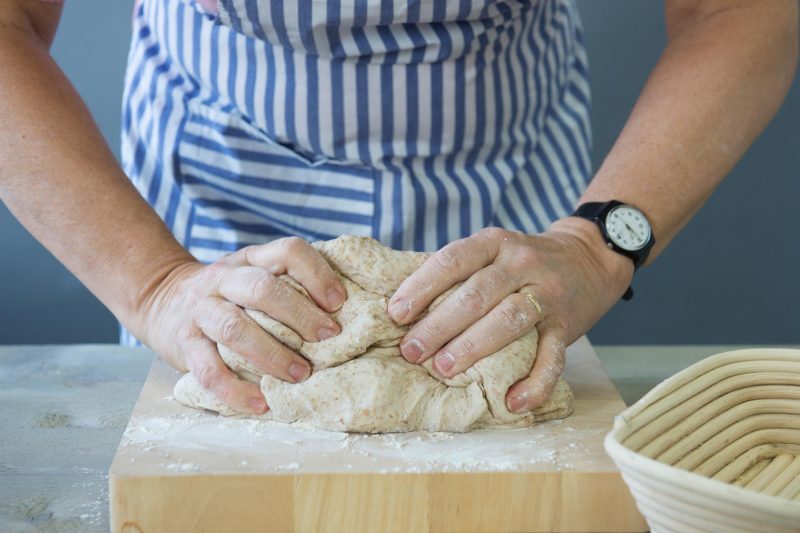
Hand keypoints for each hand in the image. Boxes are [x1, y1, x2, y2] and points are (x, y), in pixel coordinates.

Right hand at [134, 237, 345, 413]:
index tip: (340, 302)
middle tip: (330, 340)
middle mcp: (224, 279)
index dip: (317, 273)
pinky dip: (234, 390)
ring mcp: (201, 310)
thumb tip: (351, 309)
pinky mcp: (183, 343)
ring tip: (302, 375)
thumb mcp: (255, 274)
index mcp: (251, 259)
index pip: (288, 251)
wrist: (161, 299)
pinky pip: (207, 369)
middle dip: (300, 315)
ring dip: (272, 354)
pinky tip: (260, 404)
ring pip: (235, 327)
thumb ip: (290, 284)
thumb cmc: (230, 294)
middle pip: (262, 288)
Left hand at [387, 220, 632, 412]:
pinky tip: (512, 402)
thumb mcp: (493, 251)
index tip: (396, 314)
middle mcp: (522, 263)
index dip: (421, 286)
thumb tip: (403, 308)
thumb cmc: (522, 262)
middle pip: (476, 294)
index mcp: (495, 242)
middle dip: (438, 324)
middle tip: (410, 351)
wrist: (589, 258)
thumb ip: (460, 272)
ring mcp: (547, 294)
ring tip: (443, 368)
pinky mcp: (567, 325)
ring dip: (472, 346)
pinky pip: (553, 357)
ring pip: (508, 320)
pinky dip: (534, 383)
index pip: (453, 260)